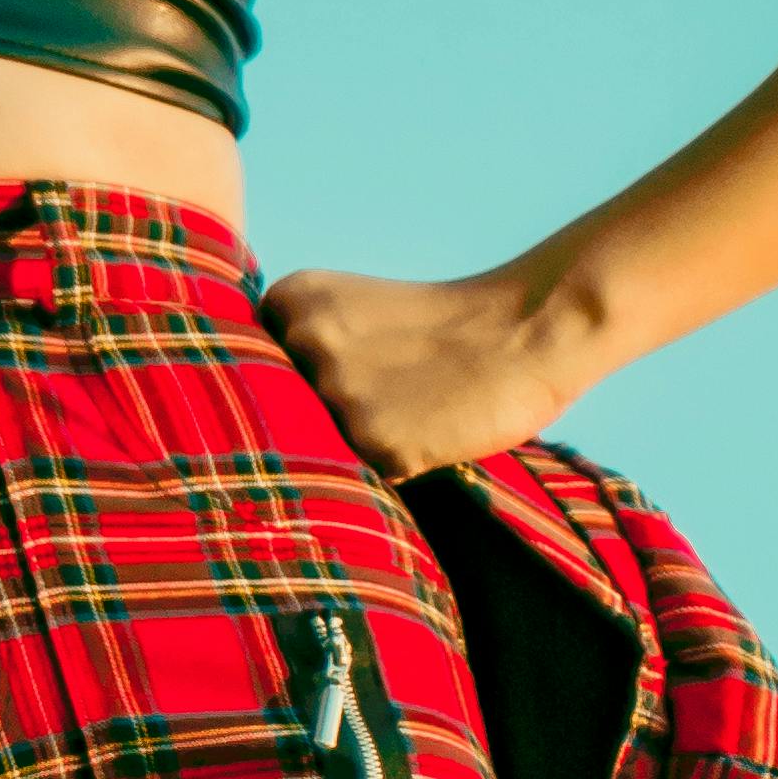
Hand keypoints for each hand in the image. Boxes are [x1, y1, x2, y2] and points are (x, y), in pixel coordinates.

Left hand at [257, 260, 593, 482]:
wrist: (529, 330)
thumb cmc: (443, 329)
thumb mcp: (354, 314)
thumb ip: (303, 352)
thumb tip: (250, 426)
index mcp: (292, 299)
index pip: (249, 373)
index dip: (284, 392)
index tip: (315, 390)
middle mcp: (305, 342)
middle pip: (277, 418)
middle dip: (309, 425)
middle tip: (376, 406)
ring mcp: (338, 394)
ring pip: (320, 452)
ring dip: (354, 450)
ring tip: (409, 414)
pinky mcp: (377, 441)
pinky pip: (365, 479)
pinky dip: (392, 469)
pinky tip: (427, 435)